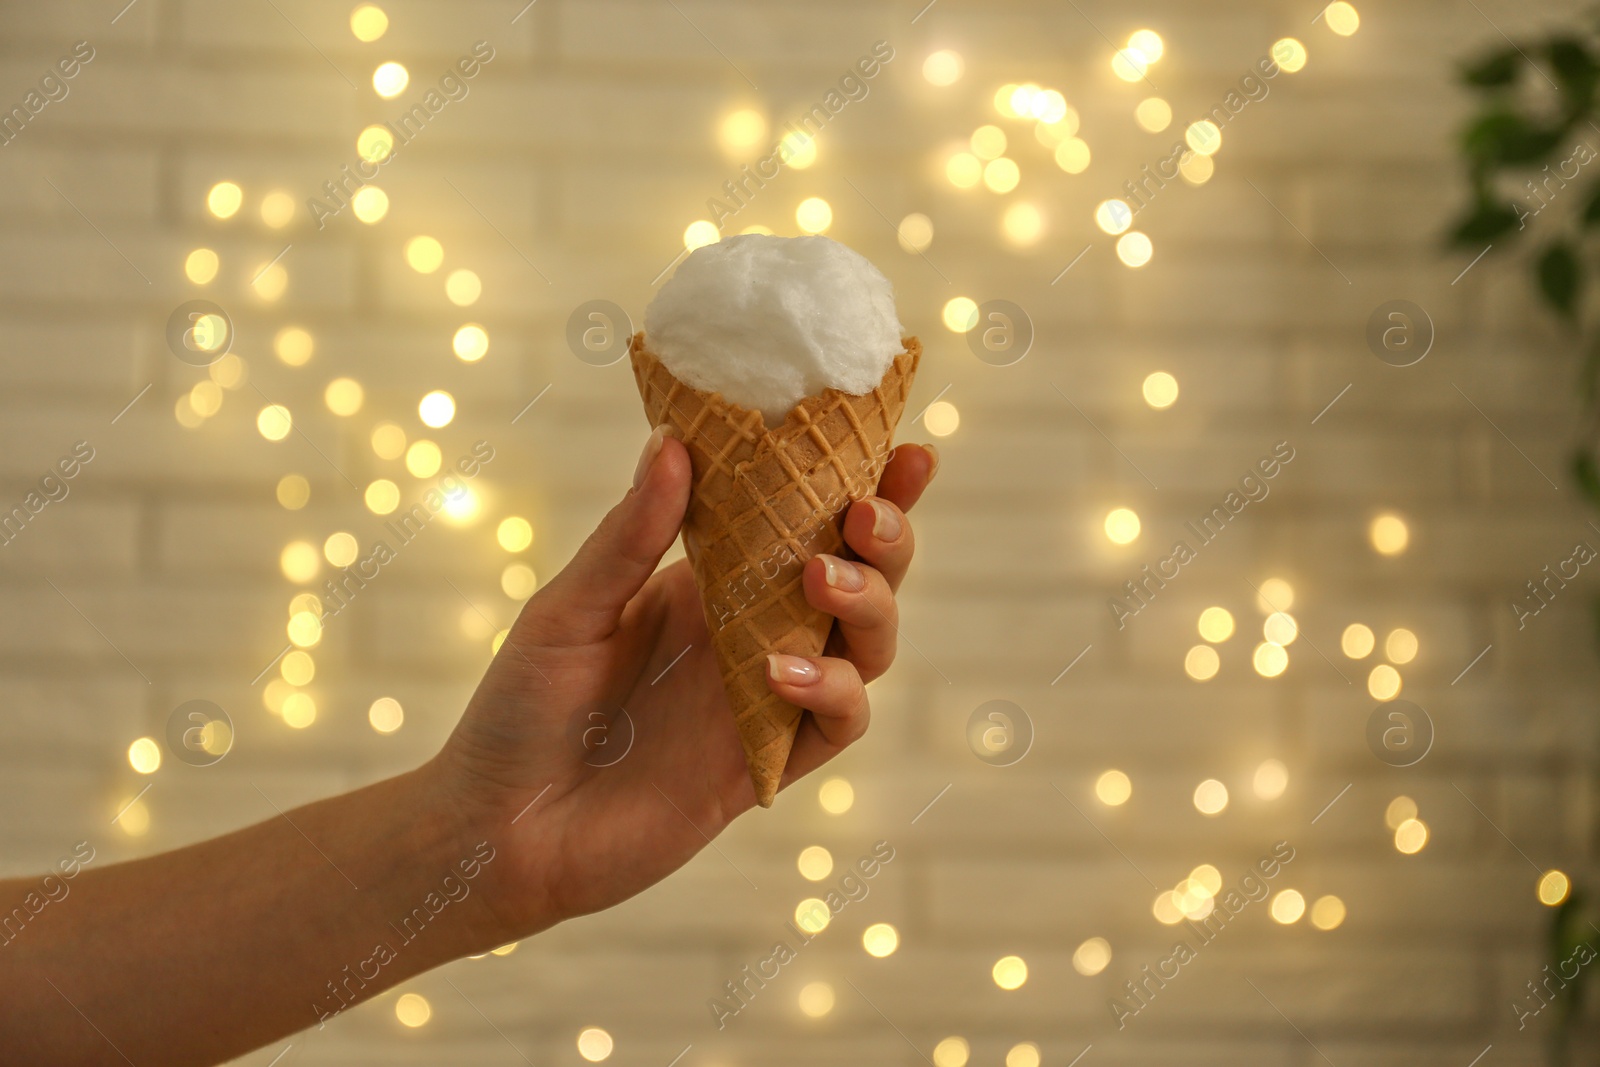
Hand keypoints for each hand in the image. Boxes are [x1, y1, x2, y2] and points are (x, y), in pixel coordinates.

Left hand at [429, 430, 937, 941]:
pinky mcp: (767, 763)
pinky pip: (837, 723)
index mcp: (711, 580)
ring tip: (819, 580)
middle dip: (886, 538)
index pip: (804, 519)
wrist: (501, 830)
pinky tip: (780, 672)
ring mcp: (767, 698)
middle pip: (861, 574)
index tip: (904, 448)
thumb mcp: (570, 610)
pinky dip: (831, 690)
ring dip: (867, 604)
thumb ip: (631, 536)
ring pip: (867, 644)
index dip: (863, 483)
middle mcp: (754, 632)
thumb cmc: (522, 711)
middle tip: (864, 514)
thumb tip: (673, 441)